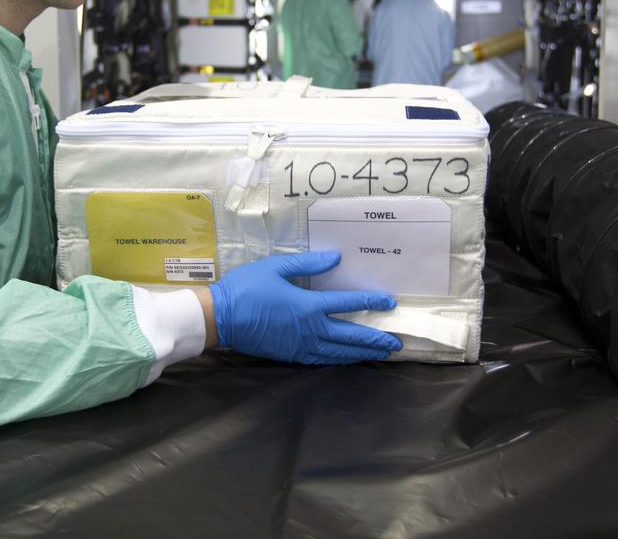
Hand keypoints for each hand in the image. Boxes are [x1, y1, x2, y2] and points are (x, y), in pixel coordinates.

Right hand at [205, 250, 402, 364]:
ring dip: (361, 352)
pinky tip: (348, 358)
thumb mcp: (276, 267)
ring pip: (339, 352)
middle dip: (375, 339)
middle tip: (396, 342)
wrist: (221, 317)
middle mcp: (310, 330)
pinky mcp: (292, 355)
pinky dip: (340, 359)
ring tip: (380, 353)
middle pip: (350, 336)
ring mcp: (301, 346)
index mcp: (308, 306)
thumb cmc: (247, 287)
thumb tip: (336, 258)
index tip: (389, 303)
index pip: (348, 305)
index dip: (370, 303)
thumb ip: (308, 264)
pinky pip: (322, 360)